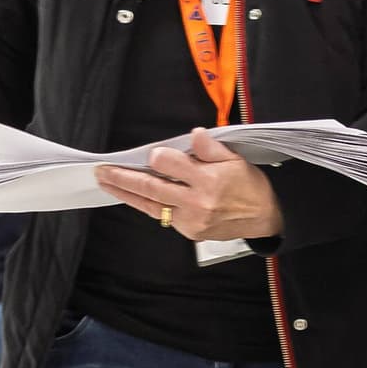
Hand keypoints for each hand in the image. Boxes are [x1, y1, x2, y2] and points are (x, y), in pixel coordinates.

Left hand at [96, 132, 283, 242]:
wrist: (263, 218)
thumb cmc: (248, 186)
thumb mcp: (235, 159)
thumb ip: (211, 147)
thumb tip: (194, 135)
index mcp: (208, 180)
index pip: (171, 165)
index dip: (158, 158)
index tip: (151, 154)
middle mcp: (197, 202)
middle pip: (151, 188)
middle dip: (123, 178)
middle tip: (102, 170)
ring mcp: (191, 220)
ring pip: (150, 205)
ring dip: (126, 193)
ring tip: (107, 182)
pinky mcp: (189, 232)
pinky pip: (161, 215)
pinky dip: (146, 204)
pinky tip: (133, 194)